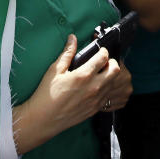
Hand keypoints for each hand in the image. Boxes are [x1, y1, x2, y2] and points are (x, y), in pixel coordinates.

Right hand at [14, 34, 131, 152]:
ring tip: (100, 74)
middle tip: (104, 62)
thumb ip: (67, 53)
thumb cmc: (47, 94)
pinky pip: (107, 96)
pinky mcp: (95, 109)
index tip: (100, 51)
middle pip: (115, 70)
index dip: (103, 51)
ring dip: (110, 76)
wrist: (43, 119)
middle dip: (112, 63)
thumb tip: (72, 39)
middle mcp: (93, 87)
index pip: (104, 58)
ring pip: (114, 83)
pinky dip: (106, 88)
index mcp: (83, 75)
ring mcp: (96, 100)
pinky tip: (96, 87)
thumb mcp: (55, 70)